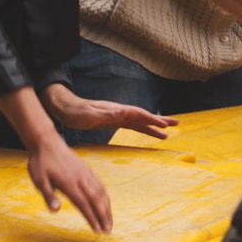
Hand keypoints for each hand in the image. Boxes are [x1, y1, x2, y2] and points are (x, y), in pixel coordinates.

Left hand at [27, 133, 112, 232]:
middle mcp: (80, 178)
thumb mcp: (39, 180)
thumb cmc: (41, 162)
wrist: (46, 142)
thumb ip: (48, 195)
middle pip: (96, 199)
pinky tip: (106, 203)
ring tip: (110, 221)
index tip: (98, 230)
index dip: (92, 218)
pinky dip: (105, 196)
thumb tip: (56, 210)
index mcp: (69, 183)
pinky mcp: (87, 169)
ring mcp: (85, 173)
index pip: (83, 203)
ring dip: (107, 207)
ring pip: (101, 192)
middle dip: (104, 216)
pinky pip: (100, 184)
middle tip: (108, 231)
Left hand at [41, 83, 176, 139]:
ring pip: (139, 121)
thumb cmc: (75, 113)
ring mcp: (117, 116)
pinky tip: (148, 132)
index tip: (164, 125)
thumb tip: (123, 111)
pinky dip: (142, 129)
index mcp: (116, 110)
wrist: (65, 109)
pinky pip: (132, 126)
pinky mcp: (113, 121)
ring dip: (153, 126)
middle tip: (176, 124)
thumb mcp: (89, 115)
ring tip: (168, 132)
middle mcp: (119, 111)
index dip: (151, 119)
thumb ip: (106, 113)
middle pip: (143, 115)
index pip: (138, 114)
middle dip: (159, 120)